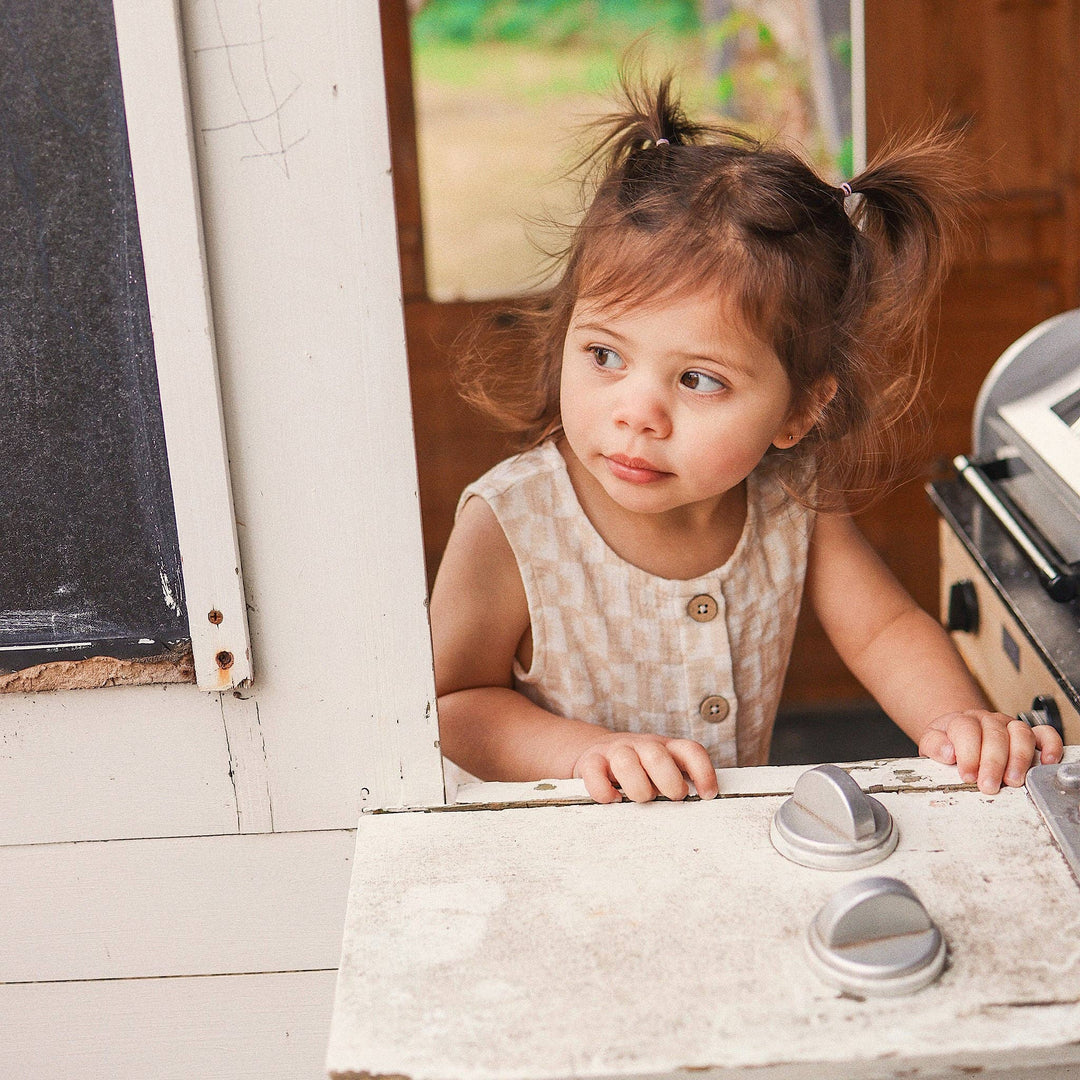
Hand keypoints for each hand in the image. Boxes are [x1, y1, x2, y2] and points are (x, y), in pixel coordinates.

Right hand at [572, 732, 718, 803]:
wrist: (595, 752)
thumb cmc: (637, 769)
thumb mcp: (660, 769)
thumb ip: (678, 780)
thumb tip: (700, 803)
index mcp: (664, 747)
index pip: (689, 751)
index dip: (703, 772)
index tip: (707, 795)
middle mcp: (640, 745)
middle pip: (657, 756)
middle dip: (669, 782)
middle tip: (672, 797)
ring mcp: (614, 751)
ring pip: (626, 762)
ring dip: (637, 788)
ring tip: (641, 798)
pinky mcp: (590, 762)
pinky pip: (594, 774)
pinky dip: (604, 791)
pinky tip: (613, 799)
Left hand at [918, 709, 1062, 793]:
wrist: (959, 733)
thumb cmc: (949, 742)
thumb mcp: (932, 743)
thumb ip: (934, 746)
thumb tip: (947, 752)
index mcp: (963, 721)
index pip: (966, 730)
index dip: (968, 754)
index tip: (967, 776)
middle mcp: (988, 720)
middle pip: (995, 735)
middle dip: (993, 763)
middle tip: (989, 785)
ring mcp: (1009, 726)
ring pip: (1020, 733)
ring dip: (1019, 759)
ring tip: (1013, 780)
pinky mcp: (1028, 735)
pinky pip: (1044, 734)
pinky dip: (1050, 746)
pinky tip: (1046, 761)